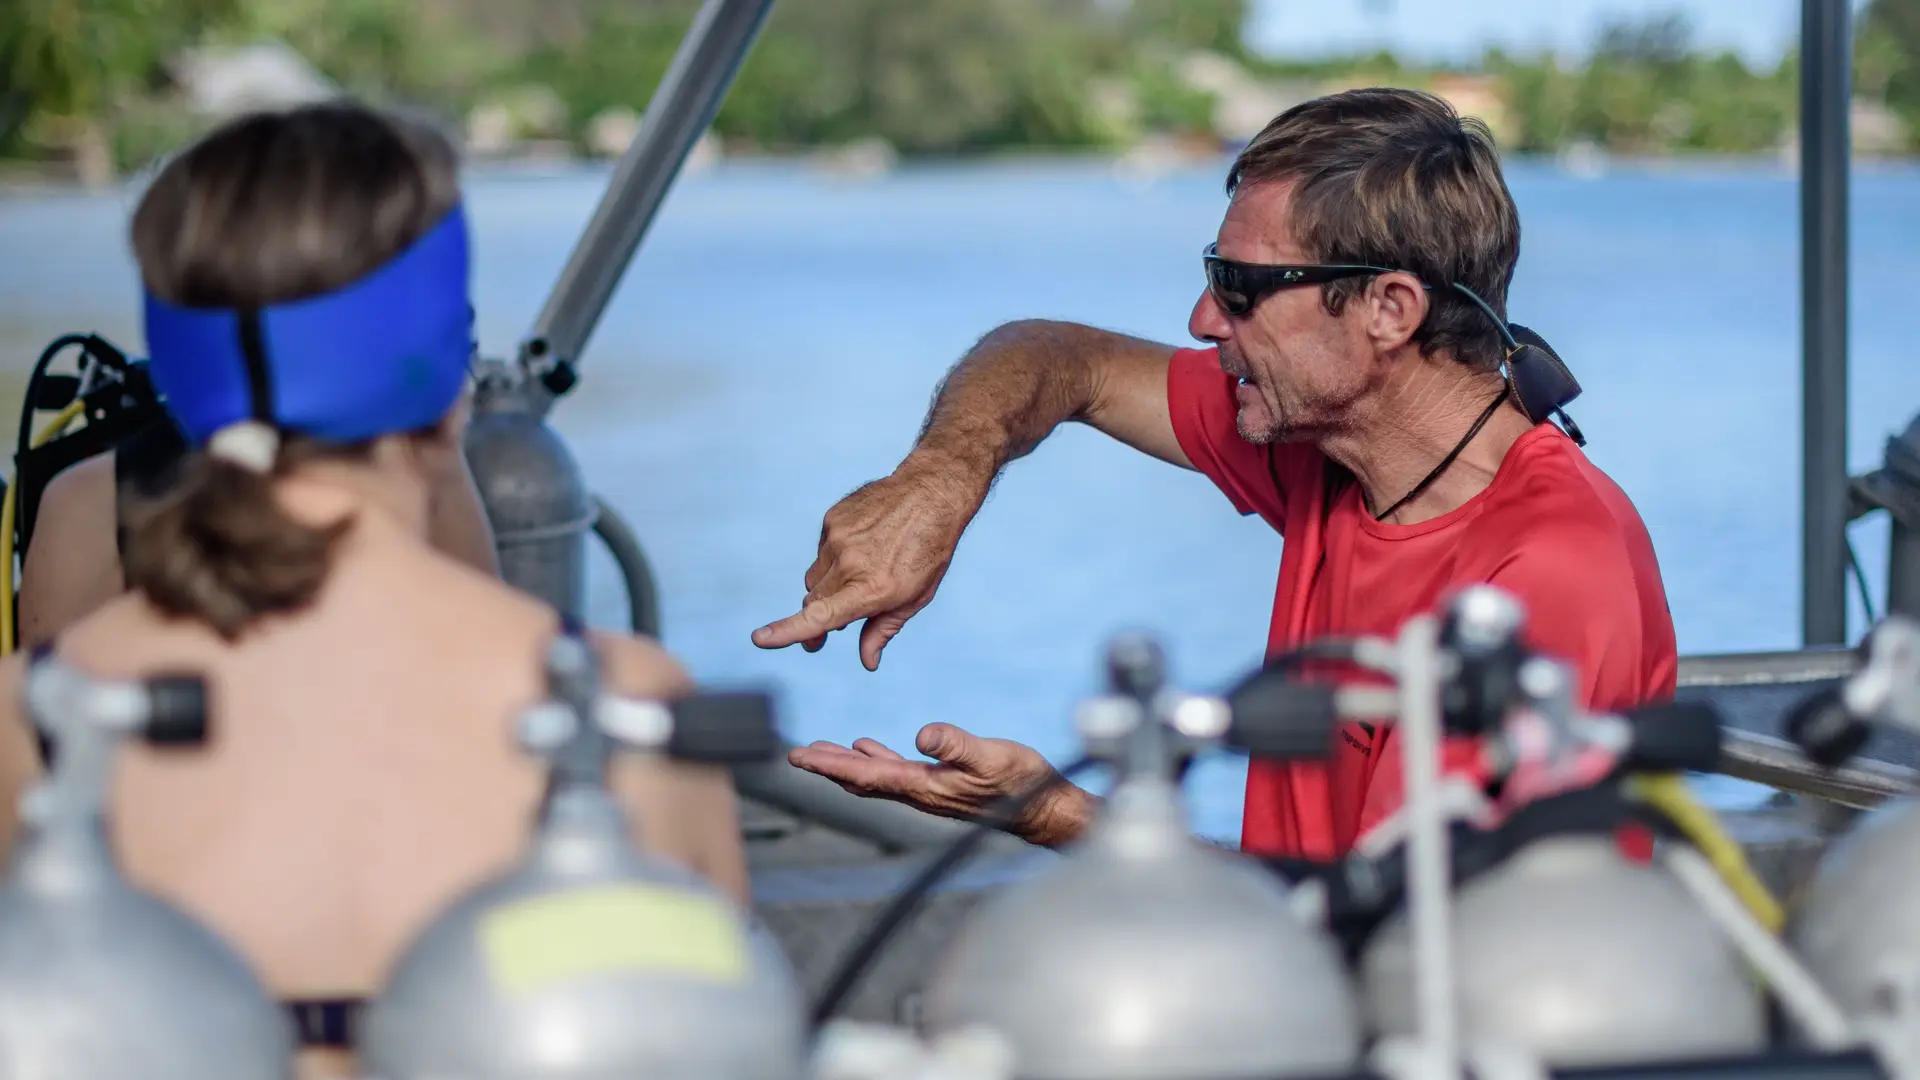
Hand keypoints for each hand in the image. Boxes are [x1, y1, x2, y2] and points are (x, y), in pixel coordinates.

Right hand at [752, 455, 983, 669]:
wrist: (932, 493)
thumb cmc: (929, 551)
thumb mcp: (915, 597)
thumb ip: (884, 630)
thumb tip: (867, 662)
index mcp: (872, 589)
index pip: (820, 615)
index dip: (787, 631)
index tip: (760, 639)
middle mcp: (850, 564)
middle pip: (814, 603)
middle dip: (816, 620)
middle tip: (824, 637)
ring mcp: (838, 539)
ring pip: (816, 578)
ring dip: (829, 587)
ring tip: (862, 573)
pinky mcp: (832, 520)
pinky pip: (822, 551)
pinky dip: (835, 558)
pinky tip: (863, 547)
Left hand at [788, 722, 1093, 846]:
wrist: (1043, 807)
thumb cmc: (1021, 783)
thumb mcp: (991, 756)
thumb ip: (957, 745)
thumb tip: (924, 734)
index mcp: (924, 786)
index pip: (866, 774)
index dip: (830, 764)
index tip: (800, 756)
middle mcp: (920, 792)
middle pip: (862, 778)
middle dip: (827, 766)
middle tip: (797, 755)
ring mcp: (929, 790)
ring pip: (875, 776)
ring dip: (845, 764)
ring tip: (820, 752)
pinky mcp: (940, 784)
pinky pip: (896, 772)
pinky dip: (875, 758)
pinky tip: (868, 747)